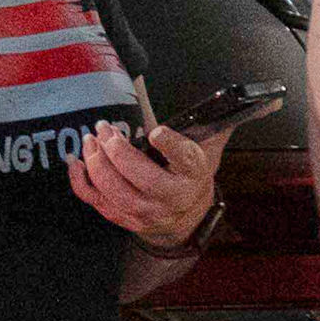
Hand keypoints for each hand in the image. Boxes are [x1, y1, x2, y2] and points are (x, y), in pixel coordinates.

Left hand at [68, 119, 219, 250]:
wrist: (186, 214)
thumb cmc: (191, 173)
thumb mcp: (207, 149)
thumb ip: (213, 125)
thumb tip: (244, 101)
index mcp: (195, 174)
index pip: (186, 159)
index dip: (170, 145)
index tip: (156, 131)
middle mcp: (173, 197)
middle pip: (142, 178)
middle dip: (117, 151)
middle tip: (105, 129)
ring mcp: (148, 212)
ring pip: (115, 191)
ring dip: (97, 163)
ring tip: (90, 140)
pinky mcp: (125, 218)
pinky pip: (97, 201)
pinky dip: (81, 182)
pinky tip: (76, 161)